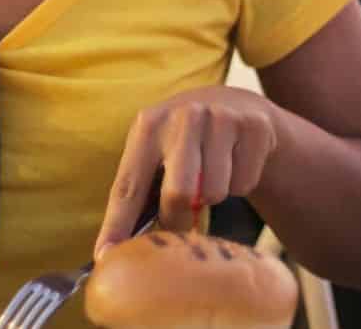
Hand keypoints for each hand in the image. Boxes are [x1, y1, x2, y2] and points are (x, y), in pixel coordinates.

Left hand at [94, 86, 279, 258]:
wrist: (235, 104)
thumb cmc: (183, 141)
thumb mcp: (155, 150)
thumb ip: (139, 191)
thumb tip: (113, 248)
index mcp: (148, 125)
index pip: (128, 186)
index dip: (117, 225)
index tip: (106, 257)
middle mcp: (183, 116)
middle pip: (178, 194)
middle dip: (177, 218)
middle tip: (179, 220)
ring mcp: (221, 119)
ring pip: (215, 192)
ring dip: (212, 197)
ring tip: (209, 175)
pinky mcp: (254, 128)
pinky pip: (244, 184)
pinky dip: (239, 185)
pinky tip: (233, 163)